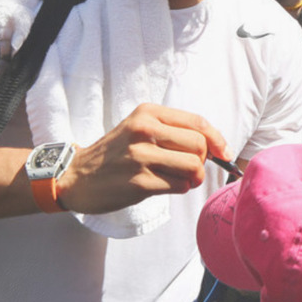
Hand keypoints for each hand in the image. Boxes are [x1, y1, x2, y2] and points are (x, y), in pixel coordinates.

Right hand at [58, 103, 232, 213]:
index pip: (197, 122)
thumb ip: (173, 131)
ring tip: (180, 179)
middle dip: (202, 161)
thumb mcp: (139, 128)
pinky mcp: (139, 183)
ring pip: (193, 167)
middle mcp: (144, 131)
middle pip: (199, 145)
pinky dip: (181, 189)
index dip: (217, 139)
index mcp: (147, 113)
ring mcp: (141, 157)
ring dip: (193, 178)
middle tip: (190, 168)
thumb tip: (216, 147)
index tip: (224, 153)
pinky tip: (166, 186)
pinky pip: (179, 186)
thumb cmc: (116, 153)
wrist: (77, 176)